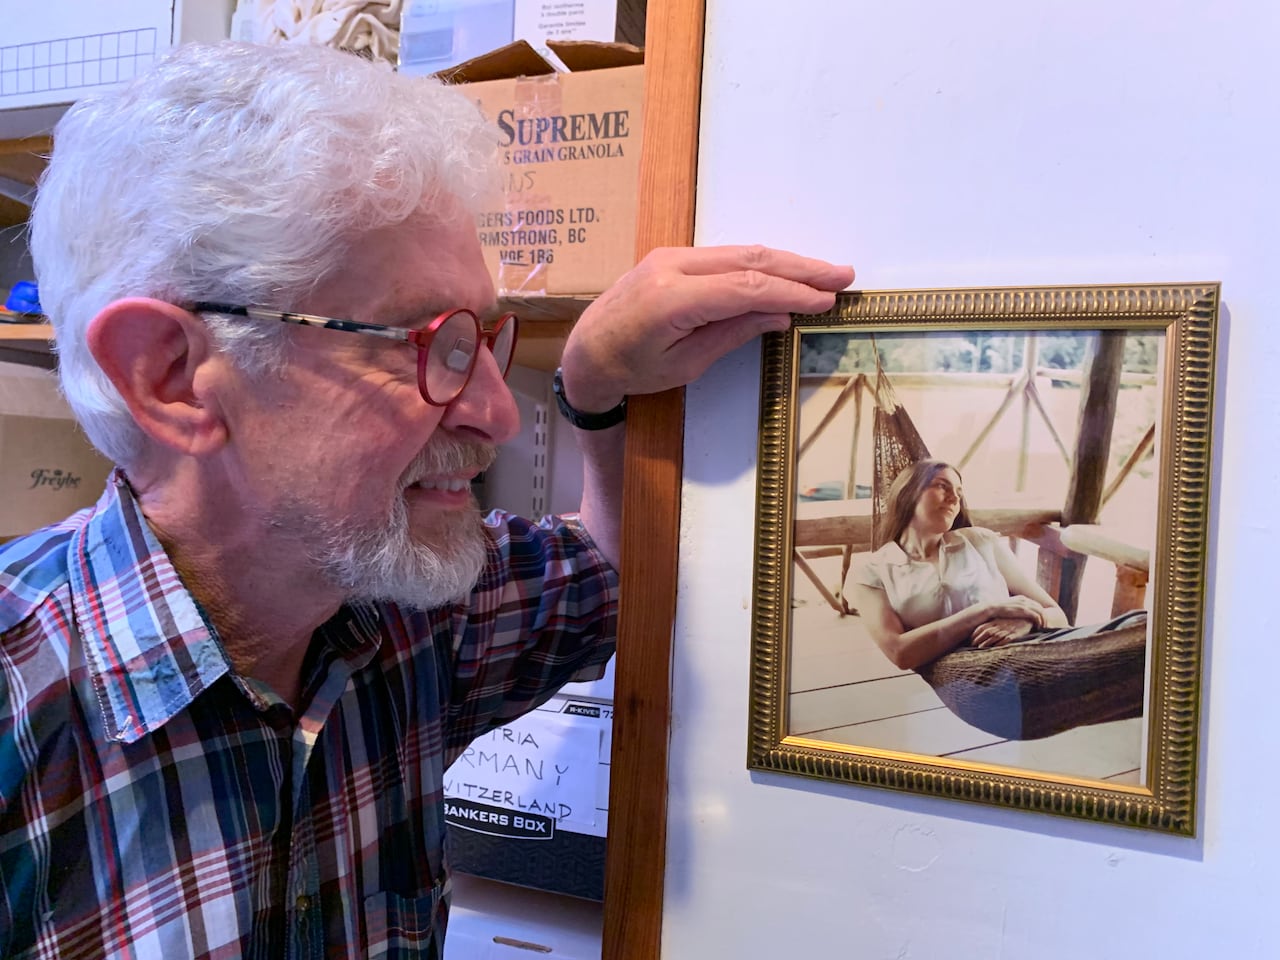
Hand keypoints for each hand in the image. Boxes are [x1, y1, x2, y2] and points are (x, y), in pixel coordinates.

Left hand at [557, 246, 853, 411]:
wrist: (587, 351)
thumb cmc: (632, 369)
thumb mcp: (685, 363)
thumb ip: (732, 333)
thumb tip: (780, 315)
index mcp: (672, 299)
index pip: (746, 288)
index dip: (790, 293)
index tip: (826, 301)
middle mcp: (672, 267)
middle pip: (749, 260)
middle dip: (800, 268)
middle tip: (842, 276)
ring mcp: (671, 256)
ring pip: (740, 252)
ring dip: (785, 261)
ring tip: (825, 272)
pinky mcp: (672, 256)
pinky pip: (725, 255)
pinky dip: (760, 262)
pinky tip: (786, 270)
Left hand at [970, 617, 1036, 648]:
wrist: (1027, 619)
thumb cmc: (1011, 621)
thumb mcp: (1000, 620)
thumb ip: (990, 625)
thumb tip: (979, 631)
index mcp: (994, 621)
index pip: (980, 627)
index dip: (974, 634)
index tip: (969, 640)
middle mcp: (999, 626)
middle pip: (985, 633)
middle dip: (977, 640)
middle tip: (972, 645)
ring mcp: (1006, 630)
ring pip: (993, 637)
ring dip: (985, 643)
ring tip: (979, 648)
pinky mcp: (1013, 635)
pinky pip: (1004, 641)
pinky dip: (997, 645)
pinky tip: (992, 649)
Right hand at [985, 595, 1046, 627]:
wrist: (990, 610)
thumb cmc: (997, 612)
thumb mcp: (1009, 609)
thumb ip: (1016, 610)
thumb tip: (1020, 617)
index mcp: (1021, 598)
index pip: (1036, 605)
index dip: (1040, 614)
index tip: (1041, 622)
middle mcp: (1024, 599)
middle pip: (1041, 608)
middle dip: (1045, 617)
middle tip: (1045, 627)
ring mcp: (1024, 604)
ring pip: (1041, 612)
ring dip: (1044, 620)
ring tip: (1043, 629)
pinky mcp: (1023, 610)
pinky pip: (1037, 616)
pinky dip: (1040, 622)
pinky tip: (1038, 628)